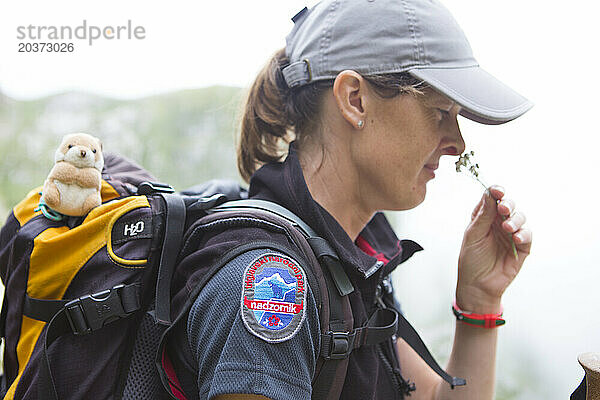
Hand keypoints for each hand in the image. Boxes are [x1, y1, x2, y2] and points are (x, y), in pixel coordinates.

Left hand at [456, 186, 531, 312]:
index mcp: (484, 217)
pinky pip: (527, 235)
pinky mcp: (522, 247)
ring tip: (507, 227)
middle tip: (503, 208)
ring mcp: (511, 234)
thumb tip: (489, 194)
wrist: (478, 285)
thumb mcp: (473, 235)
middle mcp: (499, 223)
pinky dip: (523, 233)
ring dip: (515, 219)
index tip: (497, 191)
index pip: (492, 199)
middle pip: (509, 205)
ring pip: (520, 217)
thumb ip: (482, 216)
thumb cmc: (471, 260)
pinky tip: (516, 237)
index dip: (496, 192)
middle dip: (508, 203)